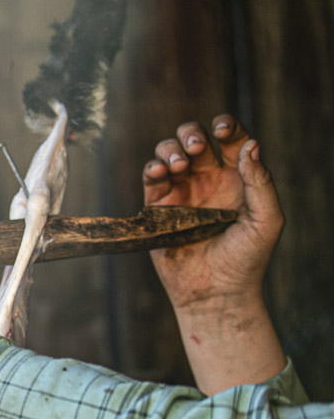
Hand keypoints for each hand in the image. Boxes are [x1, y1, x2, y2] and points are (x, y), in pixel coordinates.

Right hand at [142, 114, 286, 392]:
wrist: (215, 292)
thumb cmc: (247, 259)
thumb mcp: (267, 219)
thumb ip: (261, 181)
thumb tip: (251, 146)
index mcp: (236, 179)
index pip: (230, 140)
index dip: (226, 126)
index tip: (222, 129)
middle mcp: (207, 181)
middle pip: (194, 138)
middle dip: (192, 134)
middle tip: (196, 148)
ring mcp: (180, 193)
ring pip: (169, 152)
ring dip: (171, 149)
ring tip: (178, 165)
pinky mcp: (158, 208)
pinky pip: (150, 177)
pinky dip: (152, 168)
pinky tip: (162, 173)